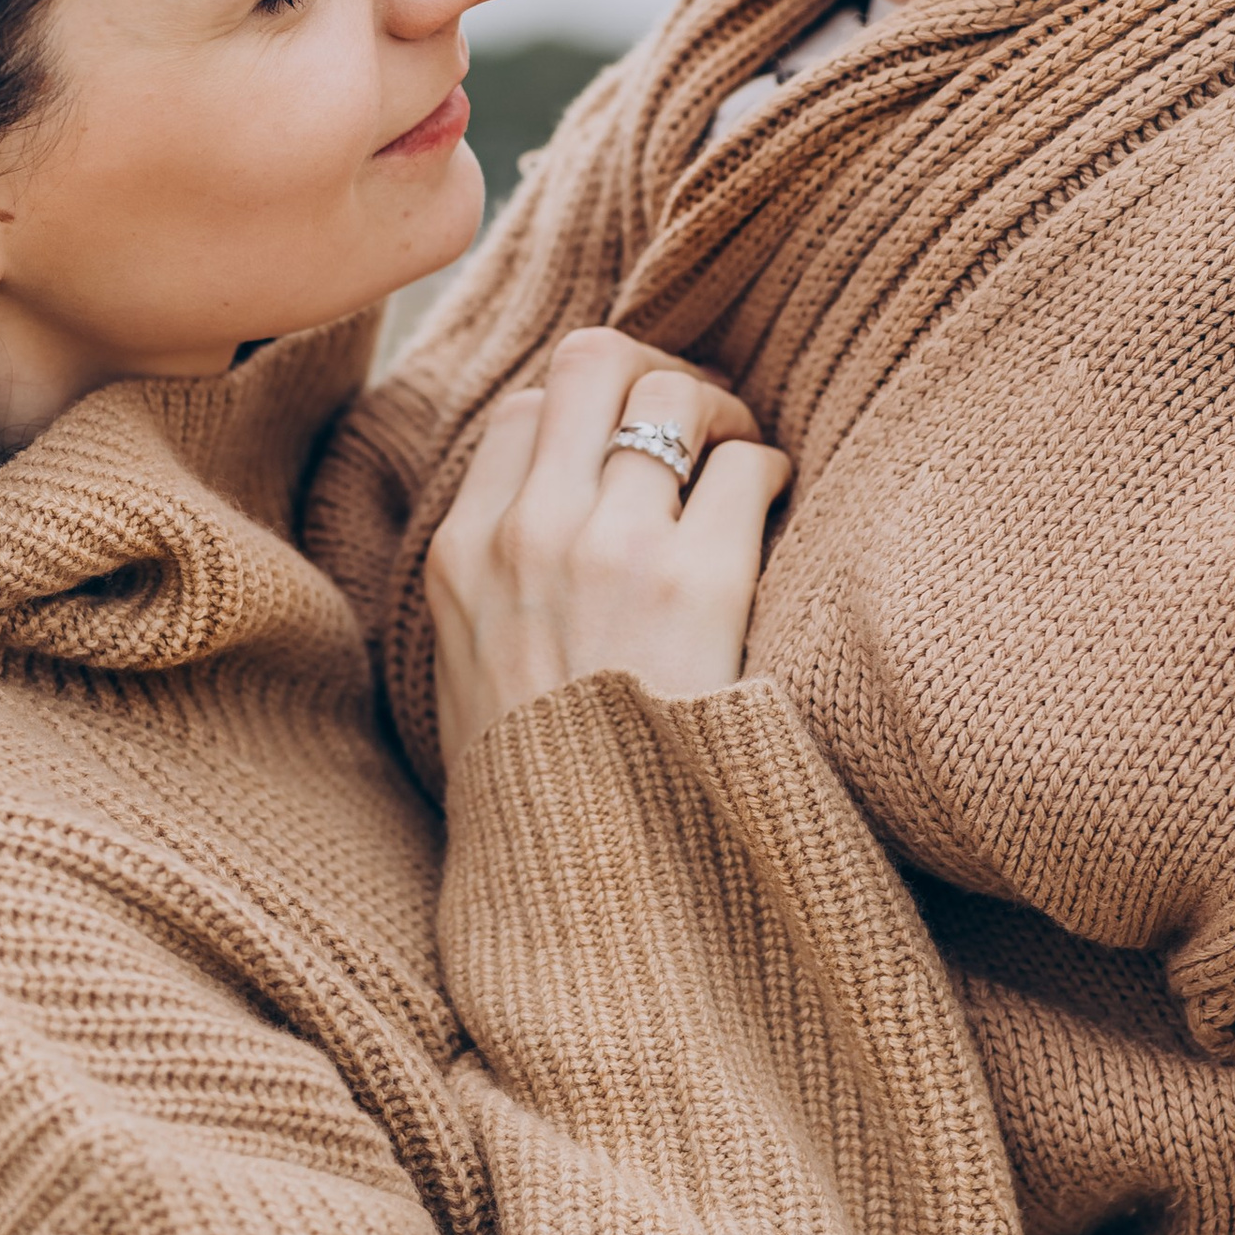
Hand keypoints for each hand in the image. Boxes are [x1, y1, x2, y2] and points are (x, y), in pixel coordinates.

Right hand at [428, 329, 791, 766]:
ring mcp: (610, 550)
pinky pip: (746, 466)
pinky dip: (768, 473)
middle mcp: (528, 534)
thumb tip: (546, 524)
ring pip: (674, 397)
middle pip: (592, 363)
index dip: (588, 411)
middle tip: (697, 428)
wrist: (586, 871)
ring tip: (742, 464)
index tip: (629, 449)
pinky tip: (772, 516)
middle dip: (655, 375)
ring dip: (722, 415)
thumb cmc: (543, 785)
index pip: (522, 411)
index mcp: (462, 553)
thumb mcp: (468, 671)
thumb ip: (496, 583)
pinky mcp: (695, 583)